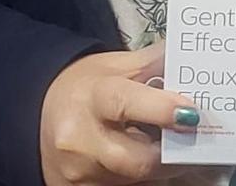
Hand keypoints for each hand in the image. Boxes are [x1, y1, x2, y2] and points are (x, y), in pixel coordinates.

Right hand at [40, 40, 201, 184]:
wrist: (42, 113)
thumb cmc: (86, 85)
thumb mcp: (117, 66)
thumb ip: (155, 63)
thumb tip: (191, 61)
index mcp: (90, 97)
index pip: (126, 104)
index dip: (161, 110)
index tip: (191, 113)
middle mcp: (79, 140)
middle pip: (137, 160)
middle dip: (171, 153)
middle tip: (193, 141)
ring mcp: (78, 175)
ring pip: (136, 181)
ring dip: (160, 168)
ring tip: (171, 148)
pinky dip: (144, 180)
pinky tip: (148, 161)